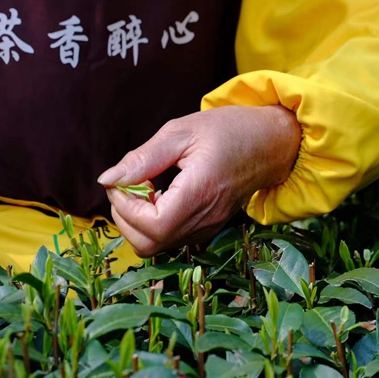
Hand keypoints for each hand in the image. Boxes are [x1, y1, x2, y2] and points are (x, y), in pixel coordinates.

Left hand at [98, 105, 300, 256]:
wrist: (271, 143)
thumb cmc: (228, 131)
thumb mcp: (181, 132)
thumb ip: (142, 158)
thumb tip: (107, 179)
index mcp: (200, 193)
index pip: (152, 226)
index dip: (125, 208)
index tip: (122, 181)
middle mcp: (204, 219)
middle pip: (147, 245)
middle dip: (124, 217)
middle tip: (129, 184)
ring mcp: (207, 229)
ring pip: (154, 247)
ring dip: (136, 221)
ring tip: (145, 188)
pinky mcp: (206, 230)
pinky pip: (168, 239)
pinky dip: (152, 223)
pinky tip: (160, 195)